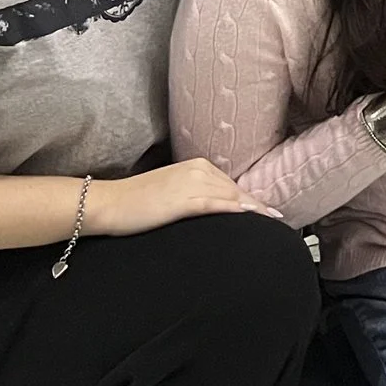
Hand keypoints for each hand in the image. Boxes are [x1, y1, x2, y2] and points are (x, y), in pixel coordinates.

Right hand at [87, 157, 281, 235]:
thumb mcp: (171, 190)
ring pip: (230, 196)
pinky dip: (234, 209)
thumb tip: (213, 205)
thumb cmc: (135, 200)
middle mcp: (198, 170)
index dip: (250, 198)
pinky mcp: (182, 200)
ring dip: (252, 208)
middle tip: (277, 216)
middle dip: (256, 204)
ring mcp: (191, 184)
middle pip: (235, 190)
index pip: (230, 184)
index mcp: (197, 166)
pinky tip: (249, 215)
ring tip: (271, 219)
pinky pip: (215, 204)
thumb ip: (194, 193)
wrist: (108, 203)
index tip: (267, 209)